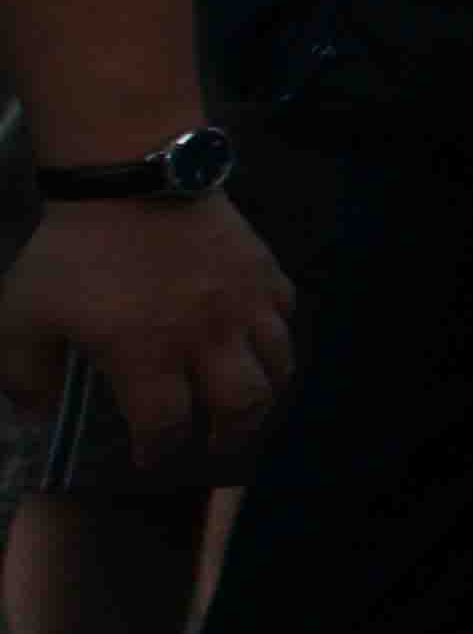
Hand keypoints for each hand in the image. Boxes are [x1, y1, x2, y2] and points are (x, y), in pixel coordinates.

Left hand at [10, 195, 288, 464]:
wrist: (130, 175)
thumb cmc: (76, 248)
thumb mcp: (23, 312)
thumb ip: (23, 370)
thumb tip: (35, 410)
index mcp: (147, 354)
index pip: (166, 425)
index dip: (158, 451)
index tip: (150, 458)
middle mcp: (207, 338)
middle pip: (241, 406)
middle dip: (229, 435)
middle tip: (216, 443)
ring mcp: (243, 303)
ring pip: (277, 365)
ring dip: (264, 393)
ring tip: (248, 400)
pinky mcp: (263, 271)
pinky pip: (284, 315)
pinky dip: (275, 336)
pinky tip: (257, 336)